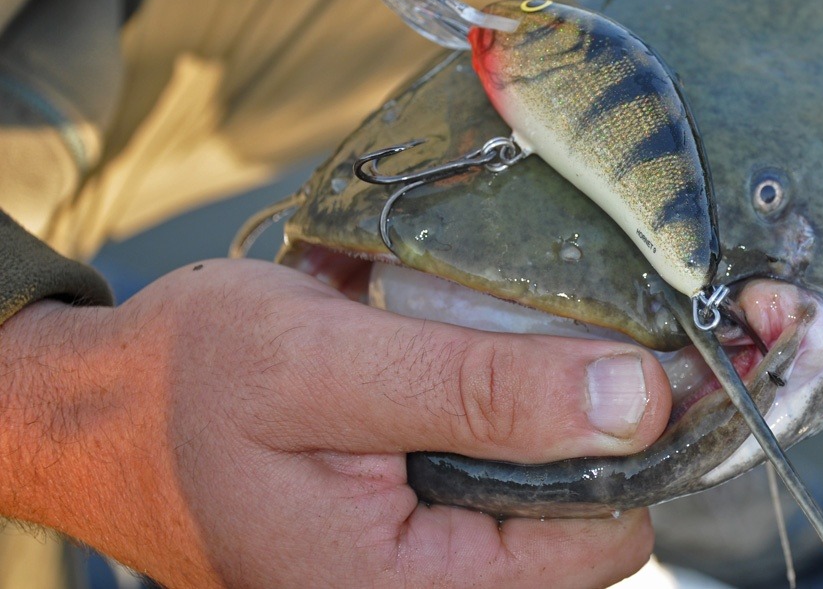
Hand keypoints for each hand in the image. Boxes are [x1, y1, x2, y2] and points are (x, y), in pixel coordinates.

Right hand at [0, 259, 670, 587]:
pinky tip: (477, 358)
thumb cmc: (192, 383)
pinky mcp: (420, 523)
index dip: (640, 440)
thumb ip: (478, 393)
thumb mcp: (326, 367)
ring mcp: (426, 560)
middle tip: (568, 324)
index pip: (603, 540)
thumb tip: (632, 400)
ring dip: (551, 407)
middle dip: (595, 418)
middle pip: (590, 519)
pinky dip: (512, 411)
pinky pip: (505, 476)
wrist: (105, 407)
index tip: (653, 347)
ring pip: (553, 492)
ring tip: (505, 337)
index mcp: (410, 587)